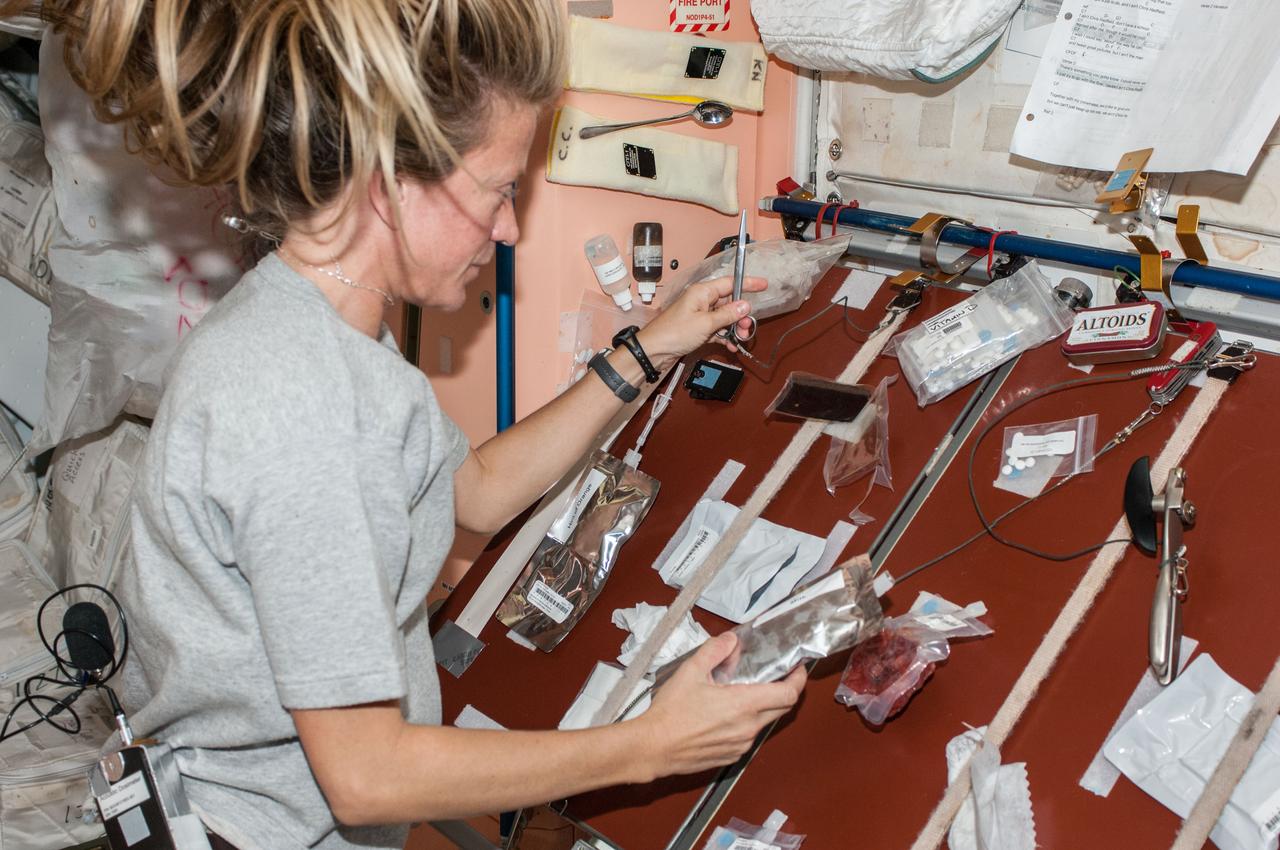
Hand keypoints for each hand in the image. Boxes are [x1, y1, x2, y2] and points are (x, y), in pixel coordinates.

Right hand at [629, 632, 806, 781]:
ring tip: (744, 693)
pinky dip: (746, 723)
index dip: (799, 679)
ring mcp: (741, 745)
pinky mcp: (731, 756)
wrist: (654, 747)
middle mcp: (748, 728)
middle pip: (782, 708)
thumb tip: (730, 639)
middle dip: (784, 690)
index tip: (797, 668)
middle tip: (777, 676)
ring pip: (764, 723)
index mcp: (743, 705)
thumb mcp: (691, 672)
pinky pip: (748, 737)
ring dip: (762, 707)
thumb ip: (715, 651)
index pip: (788, 694)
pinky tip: (727, 714)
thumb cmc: (671, 713)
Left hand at [635, 275, 766, 369]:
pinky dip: (724, 337)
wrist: (654, 352)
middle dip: (741, 315)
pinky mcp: (697, 329)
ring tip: (739, 339)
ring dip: (734, 328)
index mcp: (702, 292)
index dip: (748, 283)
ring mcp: (699, 315)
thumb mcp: (705, 324)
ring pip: (724, 317)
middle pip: (729, 302)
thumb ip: (727, 314)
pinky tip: (731, 347)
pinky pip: (717, 329)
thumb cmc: (674, 333)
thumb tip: (745, 305)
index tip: (764, 285)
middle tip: (747, 328)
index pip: (730, 282)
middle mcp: (701, 300)